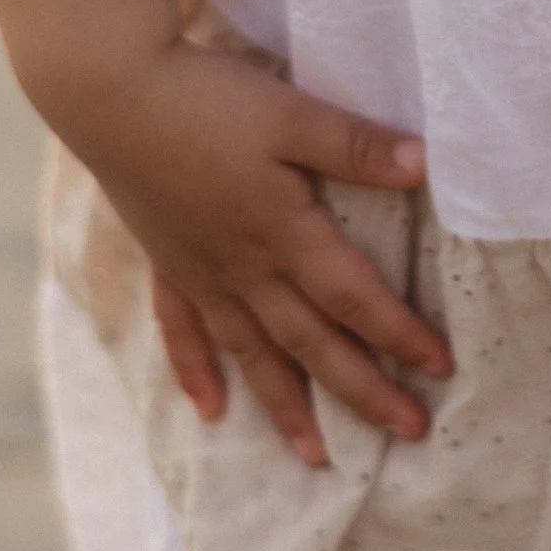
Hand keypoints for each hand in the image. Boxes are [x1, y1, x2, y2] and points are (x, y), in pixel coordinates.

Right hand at [61, 43, 450, 469]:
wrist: (110, 94)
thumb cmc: (206, 99)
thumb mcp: (291, 113)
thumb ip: (356, 145)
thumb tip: (426, 167)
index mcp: (284, 232)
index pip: (354, 297)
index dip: (400, 333)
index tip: (440, 368)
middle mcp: (245, 268)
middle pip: (312, 342)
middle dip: (363, 390)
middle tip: (409, 432)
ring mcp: (202, 272)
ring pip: (253, 353)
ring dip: (287, 405)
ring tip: (317, 457)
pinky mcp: (167, 262)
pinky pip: (184, 332)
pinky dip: (197, 374)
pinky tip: (211, 412)